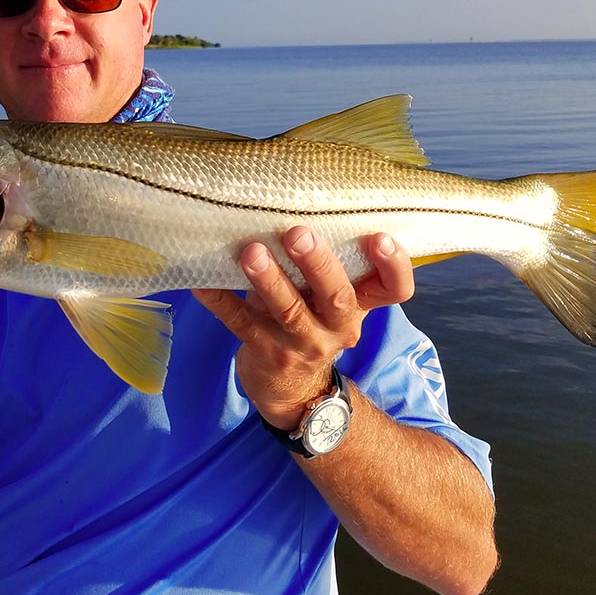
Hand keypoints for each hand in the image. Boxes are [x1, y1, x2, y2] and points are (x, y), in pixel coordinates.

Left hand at [193, 228, 413, 428]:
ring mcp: (302, 344)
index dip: (394, 266)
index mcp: (359, 306)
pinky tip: (201, 282)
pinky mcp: (266, 352)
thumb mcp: (327, 300)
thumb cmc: (310, 322)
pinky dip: (220, 300)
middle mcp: (337, 327)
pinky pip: (240, 323)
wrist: (294, 392)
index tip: (380, 238)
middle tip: (298, 234)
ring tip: (251, 253)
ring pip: (289, 311)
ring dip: (269, 280)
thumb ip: (322, 265)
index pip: (394, 290)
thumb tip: (289, 202)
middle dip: (318, 264)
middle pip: (338, 297)